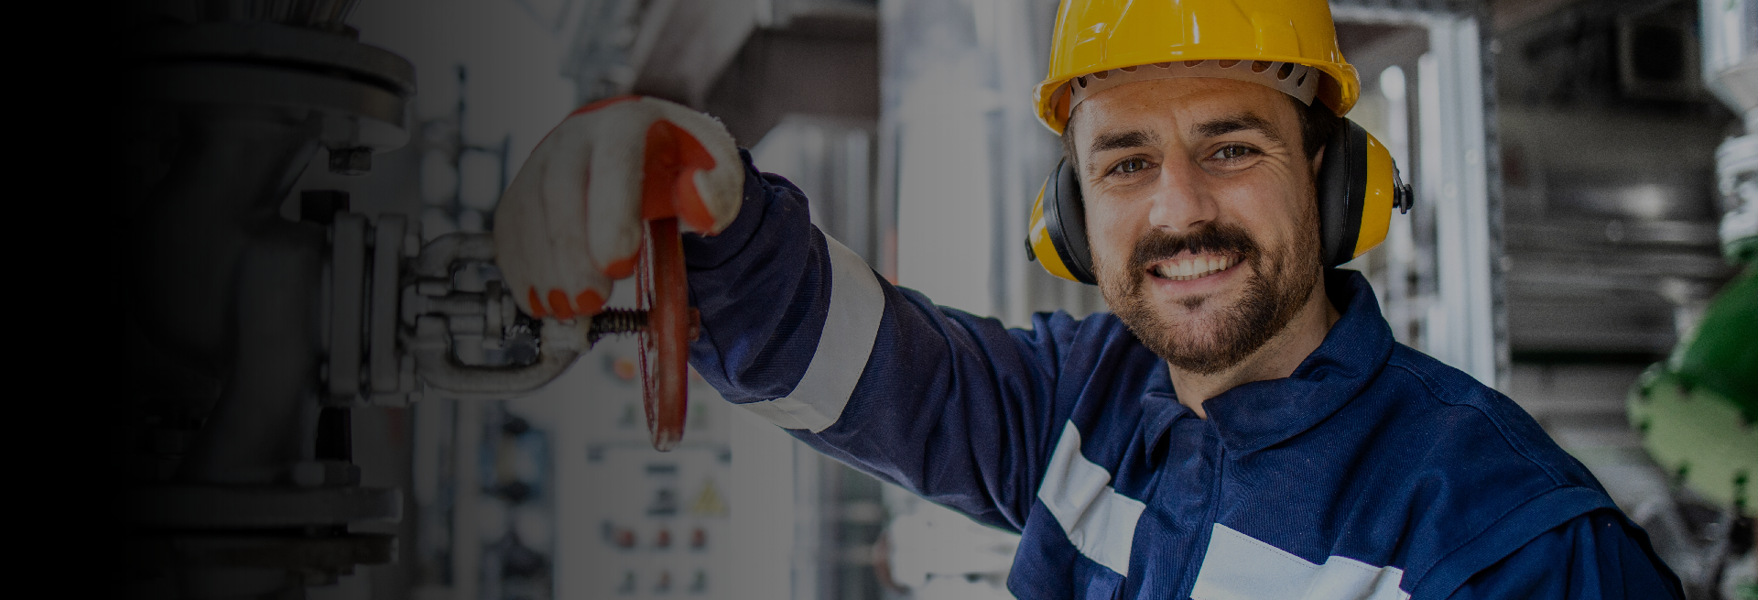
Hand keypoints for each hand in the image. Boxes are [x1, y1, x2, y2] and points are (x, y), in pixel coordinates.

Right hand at [494, 96, 743, 319]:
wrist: (647, 152)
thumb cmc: (685, 165)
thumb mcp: (718, 172)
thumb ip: (717, 192)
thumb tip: (700, 205)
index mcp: (627, 122)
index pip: (613, 160)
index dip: (611, 214)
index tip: (619, 266)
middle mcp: (576, 134)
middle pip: (559, 187)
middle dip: (570, 250)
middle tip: (591, 300)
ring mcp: (543, 159)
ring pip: (526, 209)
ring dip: (542, 266)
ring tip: (568, 309)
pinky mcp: (523, 188)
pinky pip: (509, 226)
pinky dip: (520, 267)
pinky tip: (540, 300)